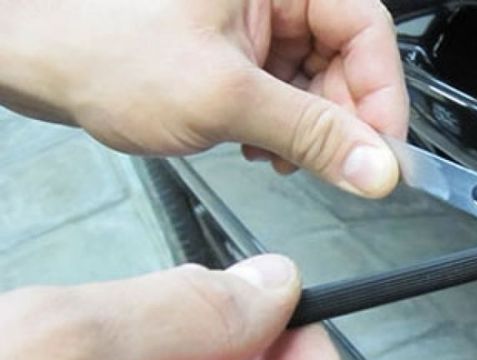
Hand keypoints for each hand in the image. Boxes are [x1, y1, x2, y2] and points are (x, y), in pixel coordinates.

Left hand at [0, 0, 407, 196]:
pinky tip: (259, 146)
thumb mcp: (225, 98)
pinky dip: (283, 127)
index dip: (381, 95)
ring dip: (310, 129)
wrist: (37, 59)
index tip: (382, 152)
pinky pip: (287, 90)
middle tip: (334, 165)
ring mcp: (255, 21)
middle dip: (340, 119)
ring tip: (278, 155)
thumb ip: (310, 134)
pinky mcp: (238, 50)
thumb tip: (374, 166)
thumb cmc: (104, 48)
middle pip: (347, 57)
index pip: (365, 29)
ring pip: (319, 80)